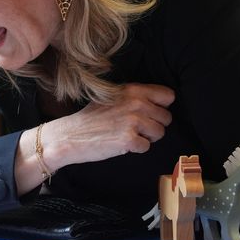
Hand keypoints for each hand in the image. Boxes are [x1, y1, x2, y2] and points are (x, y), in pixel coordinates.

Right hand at [45, 83, 174, 166]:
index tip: (149, 113)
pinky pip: (146, 147)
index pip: (168, 96)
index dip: (160, 107)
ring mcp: (133, 121)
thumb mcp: (113, 96)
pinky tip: (121, 144)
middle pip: (166, 117)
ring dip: (147, 138)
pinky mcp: (129, 139)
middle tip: (135, 128)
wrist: (70, 135)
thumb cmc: (91, 118)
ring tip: (128, 135)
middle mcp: (136, 102)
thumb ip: (135, 96)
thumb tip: (159, 103)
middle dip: (154, 125)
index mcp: (133, 90)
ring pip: (160, 133)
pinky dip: (136, 149)